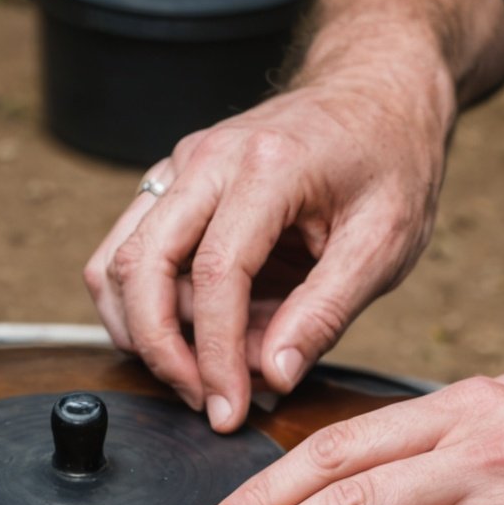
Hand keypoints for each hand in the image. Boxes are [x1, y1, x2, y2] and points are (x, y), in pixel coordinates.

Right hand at [83, 52, 454, 432]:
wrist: (374, 94)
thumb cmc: (388, 162)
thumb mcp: (387, 241)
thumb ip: (327, 311)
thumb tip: (274, 376)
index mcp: (269, 165)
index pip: (216, 274)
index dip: (215, 355)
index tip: (229, 410)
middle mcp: (207, 158)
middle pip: (139, 266)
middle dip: (160, 351)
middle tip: (202, 400)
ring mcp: (179, 168)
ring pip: (114, 263)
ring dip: (141, 332)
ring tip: (200, 372)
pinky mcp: (169, 184)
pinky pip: (123, 253)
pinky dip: (138, 306)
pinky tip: (184, 336)